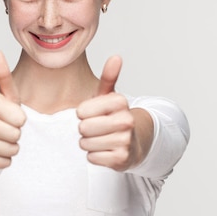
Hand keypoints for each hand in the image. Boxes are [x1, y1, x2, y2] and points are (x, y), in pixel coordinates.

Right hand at [0, 50, 25, 172]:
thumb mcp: (5, 96)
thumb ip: (2, 75)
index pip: (19, 118)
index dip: (20, 119)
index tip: (12, 116)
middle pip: (15, 134)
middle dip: (16, 135)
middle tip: (6, 129)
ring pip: (10, 149)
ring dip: (11, 147)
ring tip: (1, 140)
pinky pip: (3, 162)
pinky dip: (4, 159)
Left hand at [76, 56, 140, 170]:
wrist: (135, 142)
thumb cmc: (114, 117)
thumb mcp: (109, 96)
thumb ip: (109, 77)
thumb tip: (116, 57)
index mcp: (120, 102)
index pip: (81, 111)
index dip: (83, 114)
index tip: (95, 114)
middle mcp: (126, 120)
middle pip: (83, 128)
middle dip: (85, 130)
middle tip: (97, 128)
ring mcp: (125, 140)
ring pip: (86, 144)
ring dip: (89, 143)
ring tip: (102, 139)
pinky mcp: (121, 158)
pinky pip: (91, 158)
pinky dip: (95, 156)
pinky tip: (105, 150)